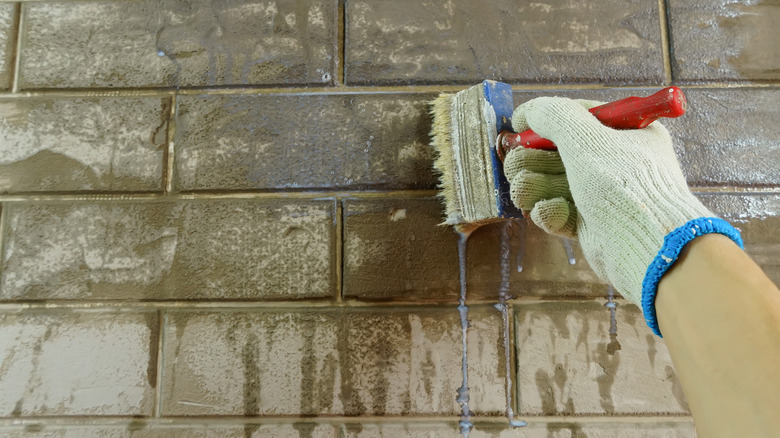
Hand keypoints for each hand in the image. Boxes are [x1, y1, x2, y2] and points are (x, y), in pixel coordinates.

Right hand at [503, 96, 716, 309]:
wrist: (646, 245)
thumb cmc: (623, 185)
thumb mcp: (586, 139)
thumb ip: (554, 117)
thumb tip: (529, 112)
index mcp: (627, 133)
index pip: (578, 117)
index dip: (545, 121)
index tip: (519, 127)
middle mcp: (616, 162)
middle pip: (559, 154)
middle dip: (531, 160)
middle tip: (514, 166)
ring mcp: (603, 195)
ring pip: (554, 184)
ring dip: (533, 186)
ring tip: (523, 191)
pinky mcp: (592, 225)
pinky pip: (561, 212)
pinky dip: (550, 212)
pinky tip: (547, 211)